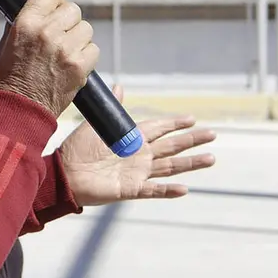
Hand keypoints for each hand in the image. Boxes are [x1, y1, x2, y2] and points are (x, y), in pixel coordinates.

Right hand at [0, 0, 98, 117]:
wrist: (21, 110)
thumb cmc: (10, 78)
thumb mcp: (6, 43)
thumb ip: (22, 22)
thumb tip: (36, 9)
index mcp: (26, 23)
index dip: (54, 1)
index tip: (54, 9)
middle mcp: (47, 32)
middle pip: (72, 9)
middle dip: (68, 20)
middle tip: (61, 33)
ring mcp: (66, 49)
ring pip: (85, 28)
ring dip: (78, 38)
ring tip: (66, 51)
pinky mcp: (79, 66)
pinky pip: (93, 49)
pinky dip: (86, 56)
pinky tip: (73, 63)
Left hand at [59, 85, 216, 206]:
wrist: (64, 173)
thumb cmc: (77, 149)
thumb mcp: (96, 125)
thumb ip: (111, 110)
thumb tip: (119, 86)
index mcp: (131, 137)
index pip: (159, 129)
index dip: (175, 124)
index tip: (192, 119)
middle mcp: (139, 155)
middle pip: (171, 146)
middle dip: (192, 140)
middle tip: (212, 134)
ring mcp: (137, 172)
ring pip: (170, 167)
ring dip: (190, 163)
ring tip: (210, 158)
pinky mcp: (131, 188)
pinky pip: (153, 190)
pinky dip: (168, 190)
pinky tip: (184, 189)